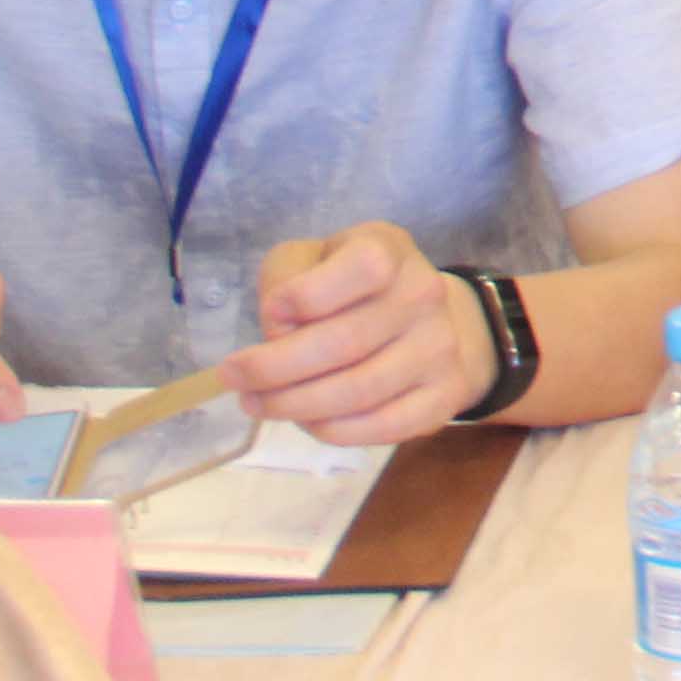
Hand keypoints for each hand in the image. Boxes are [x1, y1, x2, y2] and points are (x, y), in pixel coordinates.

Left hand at [228, 223, 488, 446]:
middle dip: (274, 368)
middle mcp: (424, 295)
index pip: (361, 268)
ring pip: (358, 392)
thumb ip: (285, 278)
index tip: (270, 313)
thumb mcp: (314, 258)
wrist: (434, 318)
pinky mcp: (445, 395)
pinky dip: (332, 430)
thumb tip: (277, 334)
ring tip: (259, 403)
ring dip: (294, 405)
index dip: (305, 295)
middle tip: (234, 379)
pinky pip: (382, 427)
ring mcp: (440, 348)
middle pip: (345, 343)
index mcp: (388, 251)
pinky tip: (305, 421)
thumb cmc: (353, 286)